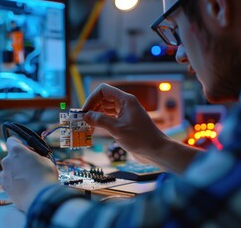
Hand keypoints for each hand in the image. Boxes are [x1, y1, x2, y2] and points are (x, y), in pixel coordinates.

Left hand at [0, 137, 57, 212]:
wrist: (40, 197)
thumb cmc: (45, 176)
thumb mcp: (46, 160)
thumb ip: (36, 156)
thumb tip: (34, 158)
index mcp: (16, 151)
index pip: (11, 141)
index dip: (18, 143)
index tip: (25, 149)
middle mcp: (7, 161)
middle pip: (11, 156)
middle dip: (19, 160)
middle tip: (31, 166)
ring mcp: (4, 174)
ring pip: (9, 169)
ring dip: (16, 171)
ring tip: (28, 179)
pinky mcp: (4, 187)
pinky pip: (8, 180)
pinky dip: (14, 182)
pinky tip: (24, 186)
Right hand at [82, 83, 202, 173]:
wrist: (156, 150)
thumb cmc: (141, 139)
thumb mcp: (117, 130)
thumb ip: (100, 121)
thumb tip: (85, 116)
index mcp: (126, 100)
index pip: (104, 90)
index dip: (92, 98)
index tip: (85, 111)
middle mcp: (125, 104)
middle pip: (103, 99)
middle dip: (92, 107)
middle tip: (83, 120)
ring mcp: (125, 113)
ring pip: (106, 108)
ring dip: (96, 115)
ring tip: (87, 126)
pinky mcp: (125, 122)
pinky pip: (110, 117)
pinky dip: (101, 121)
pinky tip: (95, 129)